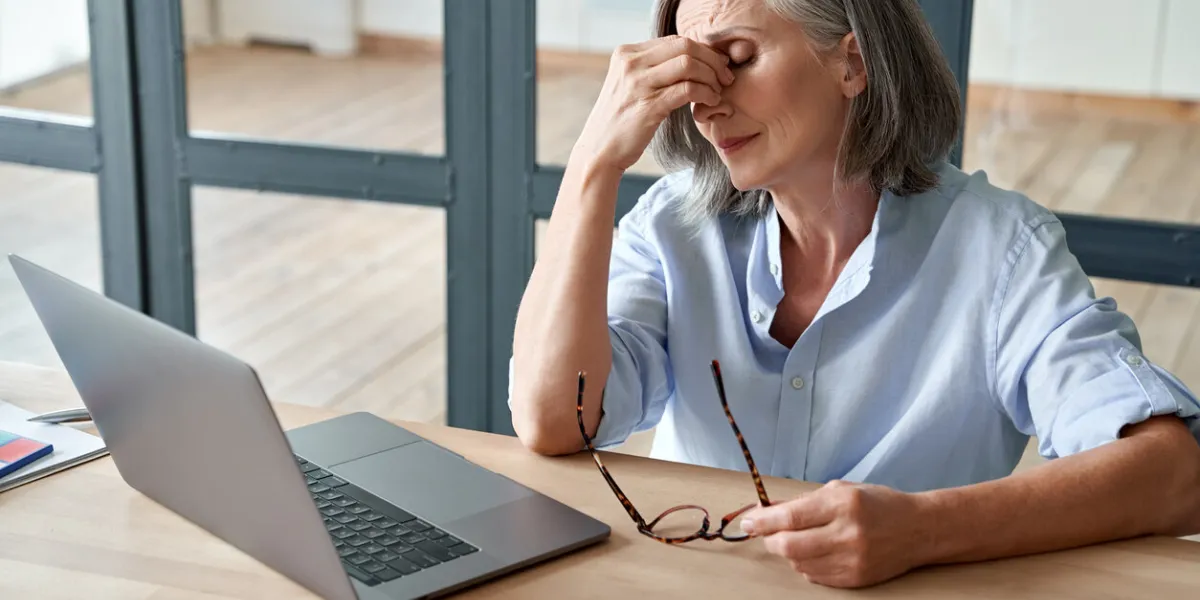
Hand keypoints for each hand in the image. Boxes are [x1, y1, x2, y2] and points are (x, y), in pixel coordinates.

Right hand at [571, 35, 734, 172]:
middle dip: (712, 60)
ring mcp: (638, 84)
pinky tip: (711, 102)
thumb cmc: (621, 120)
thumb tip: (690, 59)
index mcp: (627, 53)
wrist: (599, 150)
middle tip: (725, 77)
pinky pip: (687, 89)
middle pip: (685, 47)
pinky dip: (706, 93)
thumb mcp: (631, 85)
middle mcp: (630, 63)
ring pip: (688, 64)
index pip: (675, 40)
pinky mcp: (648, 106)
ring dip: (711, 77)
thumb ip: (653, 68)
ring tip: (718, 91)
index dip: (702, 50)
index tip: (717, 65)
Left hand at [740, 480, 934, 587]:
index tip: (748, 520)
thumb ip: (804, 502)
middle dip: (771, 540)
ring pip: (800, 563)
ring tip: (797, 539)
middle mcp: (848, 534)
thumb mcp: (842, 490)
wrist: (919, 529)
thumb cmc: (878, 504)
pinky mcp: (856, 578)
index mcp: (843, 504)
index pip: (791, 516)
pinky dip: (806, 565)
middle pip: (790, 545)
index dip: (763, 521)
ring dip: (788, 552)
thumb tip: (768, 511)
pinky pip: (815, 576)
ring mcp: (853, 560)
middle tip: (767, 534)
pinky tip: (813, 553)